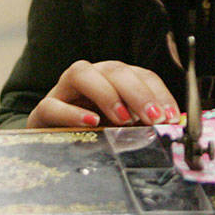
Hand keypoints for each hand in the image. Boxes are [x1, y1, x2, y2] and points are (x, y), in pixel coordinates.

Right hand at [26, 59, 180, 128]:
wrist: (51, 145)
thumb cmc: (92, 135)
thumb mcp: (122, 130)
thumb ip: (143, 126)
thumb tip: (171, 130)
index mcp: (113, 80)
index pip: (140, 75)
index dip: (158, 93)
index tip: (171, 116)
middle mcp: (90, 78)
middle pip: (114, 70)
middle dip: (138, 92)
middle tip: (154, 118)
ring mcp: (63, 92)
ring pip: (81, 73)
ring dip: (107, 94)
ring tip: (124, 119)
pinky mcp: (43, 111)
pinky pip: (52, 105)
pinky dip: (73, 113)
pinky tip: (91, 123)